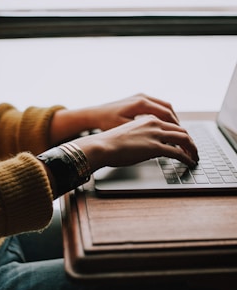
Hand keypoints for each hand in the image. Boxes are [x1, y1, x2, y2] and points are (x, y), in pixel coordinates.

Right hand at [73, 115, 198, 172]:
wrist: (102, 145)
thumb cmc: (110, 141)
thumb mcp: (128, 133)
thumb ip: (141, 136)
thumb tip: (146, 146)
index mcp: (148, 119)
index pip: (171, 124)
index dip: (180, 133)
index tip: (183, 142)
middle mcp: (154, 123)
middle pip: (181, 130)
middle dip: (190, 141)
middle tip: (193, 150)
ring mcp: (156, 134)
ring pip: (184, 139)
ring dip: (192, 149)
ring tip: (194, 157)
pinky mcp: (155, 147)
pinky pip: (178, 153)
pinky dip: (187, 158)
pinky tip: (189, 162)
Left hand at [93, 93, 178, 130]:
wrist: (94, 114)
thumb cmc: (106, 122)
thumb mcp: (125, 129)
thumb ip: (143, 132)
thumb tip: (160, 139)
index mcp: (141, 103)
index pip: (166, 114)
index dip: (175, 126)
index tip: (180, 136)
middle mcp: (142, 97)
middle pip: (167, 108)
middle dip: (176, 122)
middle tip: (181, 134)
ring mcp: (140, 96)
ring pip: (163, 106)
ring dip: (170, 118)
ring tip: (174, 131)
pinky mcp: (137, 99)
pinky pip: (156, 105)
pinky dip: (162, 115)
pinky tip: (162, 125)